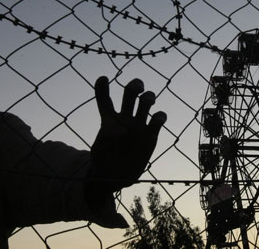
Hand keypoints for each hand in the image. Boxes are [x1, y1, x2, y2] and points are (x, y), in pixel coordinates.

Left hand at [90, 76, 165, 191]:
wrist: (116, 178)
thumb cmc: (103, 164)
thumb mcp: (98, 152)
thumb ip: (106, 139)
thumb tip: (119, 130)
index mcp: (109, 120)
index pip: (105, 100)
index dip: (102, 88)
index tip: (103, 78)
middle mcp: (125, 119)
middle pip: (130, 94)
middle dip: (135, 85)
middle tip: (138, 88)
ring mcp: (138, 127)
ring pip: (146, 102)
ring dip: (149, 97)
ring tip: (148, 101)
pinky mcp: (150, 137)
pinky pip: (157, 120)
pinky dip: (160, 116)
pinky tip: (158, 119)